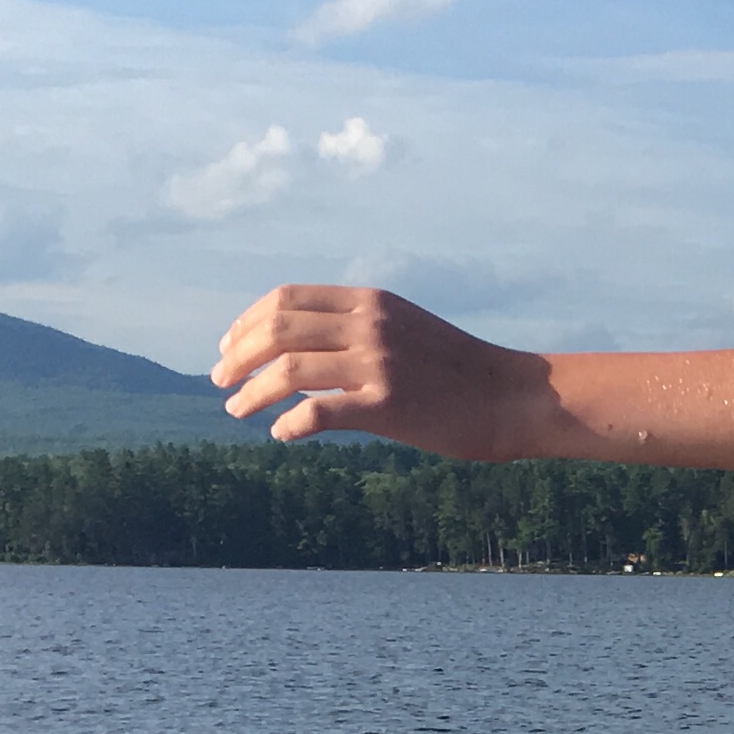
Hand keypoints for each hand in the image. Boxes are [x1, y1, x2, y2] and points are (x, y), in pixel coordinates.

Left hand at [211, 284, 557, 457]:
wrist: (513, 397)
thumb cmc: (461, 371)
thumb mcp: (407, 330)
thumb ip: (360, 329)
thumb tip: (306, 351)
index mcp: (371, 301)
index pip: (286, 299)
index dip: (247, 323)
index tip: (229, 348)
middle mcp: (369, 324)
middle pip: (277, 330)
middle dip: (238, 357)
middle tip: (220, 381)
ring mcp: (378, 362)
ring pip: (289, 370)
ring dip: (253, 392)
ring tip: (237, 410)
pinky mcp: (387, 404)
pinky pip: (318, 411)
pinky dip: (290, 424)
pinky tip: (283, 434)